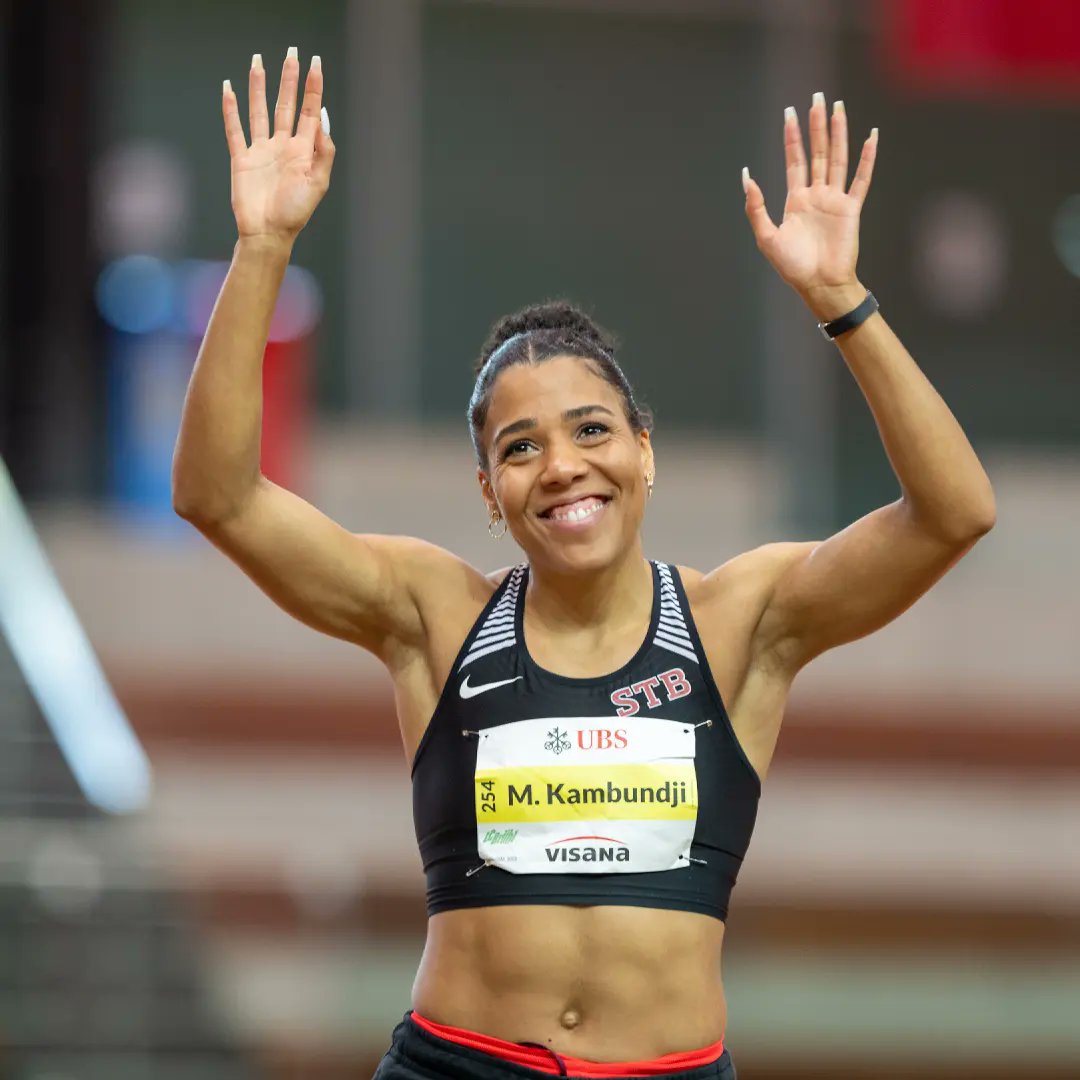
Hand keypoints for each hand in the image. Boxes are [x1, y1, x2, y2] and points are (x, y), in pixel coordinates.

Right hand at [222, 49, 335, 244]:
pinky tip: (230, 89)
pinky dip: (231, 110)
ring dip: (259, 87)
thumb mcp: (318, 183)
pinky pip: (235, 129)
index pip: (309, 111)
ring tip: (258, 62)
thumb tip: (322, 117)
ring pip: (259, 110)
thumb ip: (323, 150)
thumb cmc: (295, 213)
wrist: (268, 233)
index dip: (313, 87)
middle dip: (289, 79)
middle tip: (291, 53)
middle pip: (286, 104)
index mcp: (303, 151)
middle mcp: (283, 146)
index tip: (315, 64)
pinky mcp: (242, 159)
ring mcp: (261, 151)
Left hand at [743, 93, 877, 319]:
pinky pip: (861, 179)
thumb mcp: (766, 237)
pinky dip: (867, 158)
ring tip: (838, 107)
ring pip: (837, 158)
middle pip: (817, 152)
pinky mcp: (851, 208)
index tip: (790, 113)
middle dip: (815, 125)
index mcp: (796, 200)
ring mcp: (835, 200)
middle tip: (816, 97)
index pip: (794, 160)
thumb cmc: (792, 267)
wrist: (818, 284)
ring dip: (838, 132)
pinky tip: (871, 137)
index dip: (792, 137)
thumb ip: (756, 207)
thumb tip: (746, 177)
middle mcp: (816, 195)